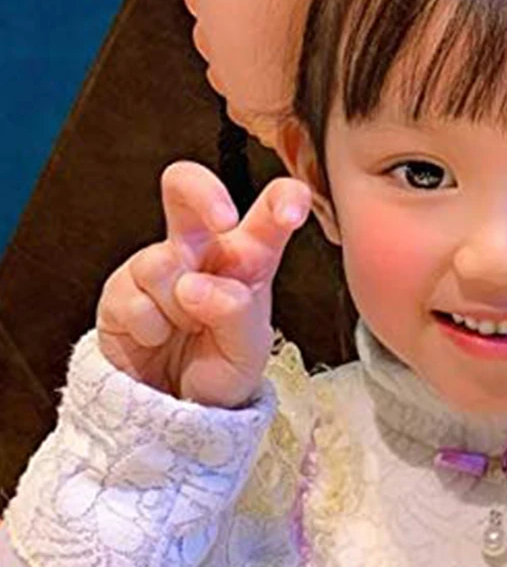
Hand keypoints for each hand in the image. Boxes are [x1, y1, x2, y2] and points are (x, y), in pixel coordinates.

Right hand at [96, 160, 311, 407]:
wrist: (174, 412)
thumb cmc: (223, 368)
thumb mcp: (250, 351)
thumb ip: (235, 313)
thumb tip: (194, 286)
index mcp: (249, 256)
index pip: (270, 209)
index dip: (284, 198)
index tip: (291, 214)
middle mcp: (204, 250)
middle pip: (188, 187)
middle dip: (204, 193)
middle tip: (224, 222)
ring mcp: (160, 265)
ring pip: (163, 260)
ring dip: (176, 305)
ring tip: (185, 329)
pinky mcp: (121, 289)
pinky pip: (131, 296)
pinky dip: (148, 326)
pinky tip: (157, 337)